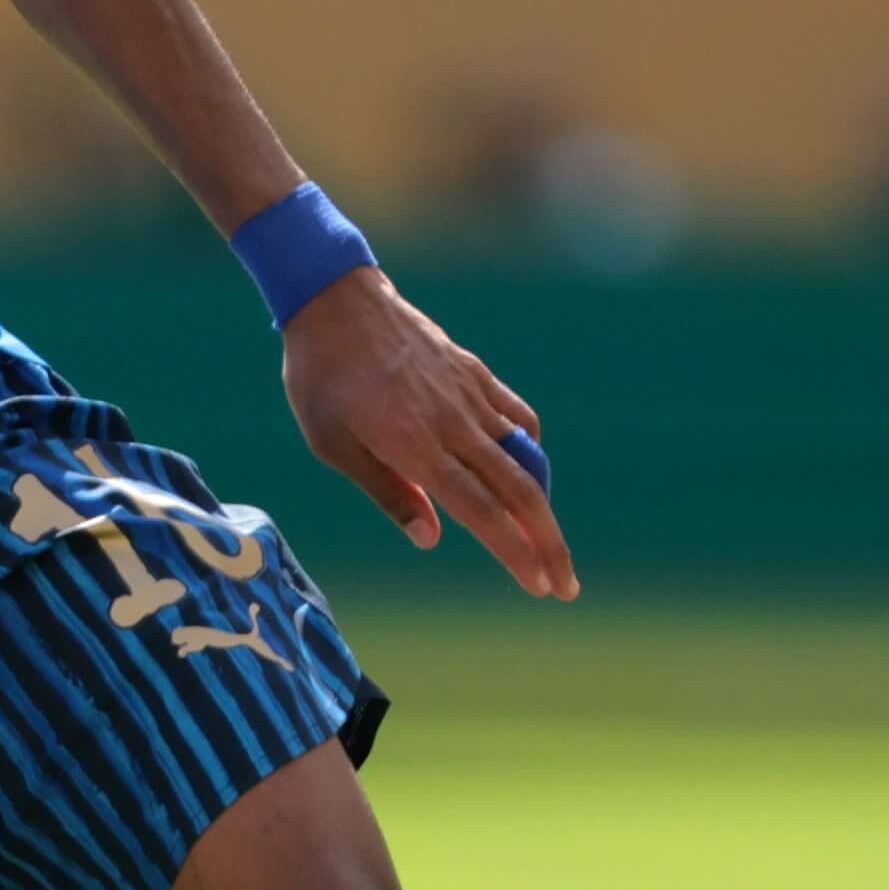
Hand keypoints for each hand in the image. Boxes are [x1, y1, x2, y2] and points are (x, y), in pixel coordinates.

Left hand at [282, 270, 576, 601]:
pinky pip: (517, 418)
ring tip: (547, 538)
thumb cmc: (322, 379)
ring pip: (525, 458)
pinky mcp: (475, 373)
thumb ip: (389, 493)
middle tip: (566, 585)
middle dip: (548, 544)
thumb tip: (431, 539)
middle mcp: (454, 425)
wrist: (336, 303)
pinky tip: (528, 468)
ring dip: (543, 504)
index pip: (482, 513)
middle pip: (519, 493)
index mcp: (417, 448)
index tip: (541, 586)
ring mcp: (470, 396)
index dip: (516, 554)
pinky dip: (530, 449)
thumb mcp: (334, 446)